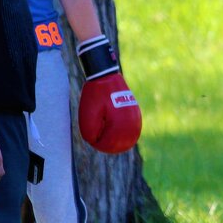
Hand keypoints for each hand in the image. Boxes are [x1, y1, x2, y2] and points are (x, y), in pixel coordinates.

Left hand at [77, 35, 141, 152]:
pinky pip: (132, 125)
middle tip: (103, 146)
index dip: (101, 145)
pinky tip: (118, 133)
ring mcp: (134, 114)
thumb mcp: (87, 114)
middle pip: (123, 140)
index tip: (94, 143)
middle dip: (113, 144)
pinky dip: (125, 130)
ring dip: (121, 138)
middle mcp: (130, 120)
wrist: (106, 75)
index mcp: (119, 122)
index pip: (111, 142)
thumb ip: (89, 130)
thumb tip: (94, 141)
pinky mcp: (134, 109)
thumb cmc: (95, 95)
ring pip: (130, 133)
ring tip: (112, 143)